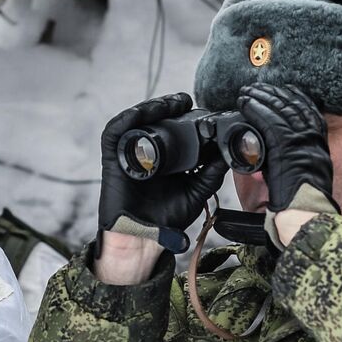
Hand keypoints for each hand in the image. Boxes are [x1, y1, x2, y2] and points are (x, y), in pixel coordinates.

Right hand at [97, 93, 226, 252]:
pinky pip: (117, 131)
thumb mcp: (195, 194)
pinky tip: (147, 112)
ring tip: (173, 103)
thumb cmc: (164, 221)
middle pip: (156, 121)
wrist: (142, 239)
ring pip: (138, 120)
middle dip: (171, 108)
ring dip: (154, 107)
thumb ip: (210, 175)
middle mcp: (146, 154)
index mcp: (166, 160)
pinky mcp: (113, 157)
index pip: (175, 131)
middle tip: (188, 101)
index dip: (187, 119)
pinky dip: (130, 117)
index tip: (205, 113)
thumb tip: (227, 156)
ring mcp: (129, 155)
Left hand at [237, 83, 337, 243]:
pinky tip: (247, 104)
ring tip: (247, 92)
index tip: (284, 90)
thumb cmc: (301, 199)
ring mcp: (301, 141)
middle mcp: (313, 139)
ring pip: (281, 110)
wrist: (303, 211)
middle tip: (257, 87)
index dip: (294, 98)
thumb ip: (294, 156)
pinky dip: (257, 110)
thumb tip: (274, 151)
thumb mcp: (305, 172)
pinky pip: (270, 122)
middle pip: (294, 106)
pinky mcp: (286, 146)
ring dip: (262, 98)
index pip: (309, 111)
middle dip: (274, 94)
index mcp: (319, 144)